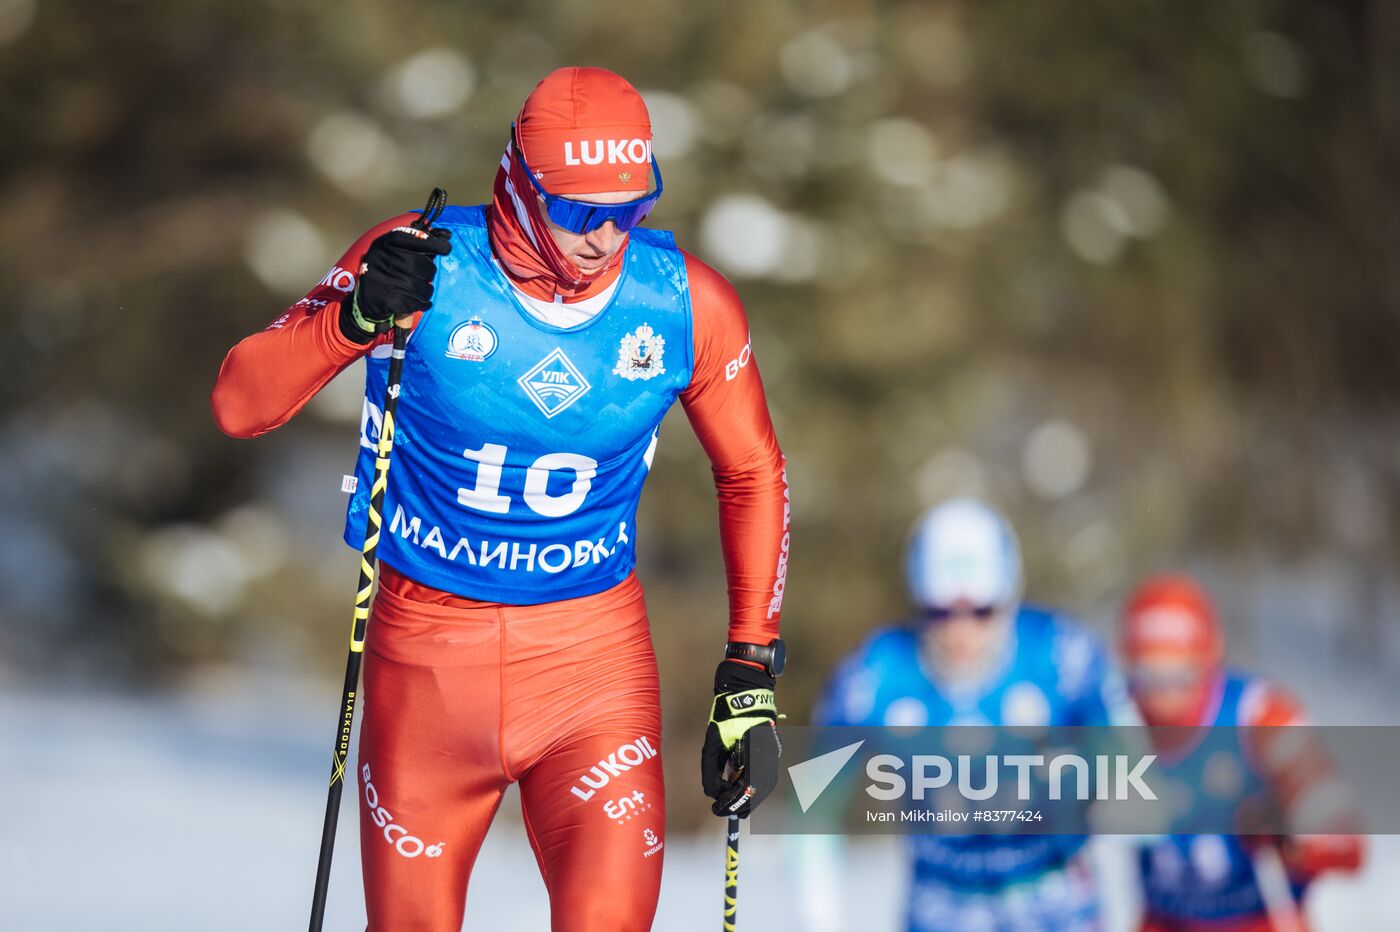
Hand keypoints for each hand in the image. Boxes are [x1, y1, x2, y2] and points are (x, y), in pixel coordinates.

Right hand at [339, 227, 451, 342]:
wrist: (367, 298)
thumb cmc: (388, 268)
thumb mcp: (397, 248)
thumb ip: (421, 239)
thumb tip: (447, 234)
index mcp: (385, 243)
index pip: (415, 240)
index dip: (434, 244)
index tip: (446, 248)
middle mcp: (383, 259)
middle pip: (422, 264)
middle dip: (430, 271)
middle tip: (427, 275)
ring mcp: (384, 280)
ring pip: (422, 286)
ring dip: (427, 290)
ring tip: (423, 289)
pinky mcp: (387, 299)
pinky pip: (417, 302)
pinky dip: (424, 303)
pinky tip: (422, 302)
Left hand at [701, 660, 781, 817]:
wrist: (746, 690)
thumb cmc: (727, 714)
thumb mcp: (713, 743)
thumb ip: (711, 770)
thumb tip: (711, 793)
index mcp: (755, 756)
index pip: (746, 789)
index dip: (730, 802)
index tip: (715, 808)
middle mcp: (768, 757)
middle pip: (759, 792)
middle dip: (741, 804)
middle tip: (724, 810)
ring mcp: (772, 754)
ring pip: (765, 785)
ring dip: (749, 796)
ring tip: (732, 802)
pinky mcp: (771, 750)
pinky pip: (765, 775)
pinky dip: (752, 784)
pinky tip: (738, 784)